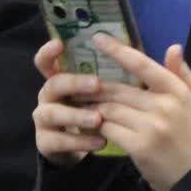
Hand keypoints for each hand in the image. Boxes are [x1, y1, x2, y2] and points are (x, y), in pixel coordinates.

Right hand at [32, 39, 107, 167]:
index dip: (48, 52)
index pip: (46, 62)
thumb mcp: (99, 93)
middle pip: (53, 84)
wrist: (79, 147)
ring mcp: (43, 119)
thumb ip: (111, 75)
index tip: (59, 44)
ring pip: (52, 114)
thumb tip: (146, 52)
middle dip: (75, 83)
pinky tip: (101, 142)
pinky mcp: (45, 142)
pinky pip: (59, 141)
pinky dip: (80, 141)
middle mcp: (48, 96)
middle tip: (97, 84)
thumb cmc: (92, 109)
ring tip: (98, 119)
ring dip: (76, 115)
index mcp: (59, 79)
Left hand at [89, 33, 190, 190]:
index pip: (143, 64)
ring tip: (79, 104)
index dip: (118, 50)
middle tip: (75, 82)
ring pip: (110, 108)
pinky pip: (109, 129)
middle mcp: (164, 105)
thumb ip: (184, 74)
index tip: (98, 38)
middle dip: (95, 86)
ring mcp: (151, 126)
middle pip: (119, 89)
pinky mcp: (138, 146)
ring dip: (93, 106)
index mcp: (177, 91)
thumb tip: (173, 47)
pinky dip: (97, 126)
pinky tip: (90, 125)